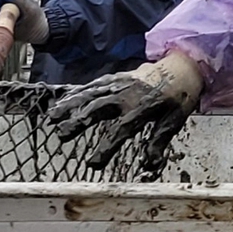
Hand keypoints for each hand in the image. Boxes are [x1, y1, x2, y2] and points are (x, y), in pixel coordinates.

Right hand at [48, 53, 205, 168]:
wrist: (181, 66)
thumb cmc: (178, 97)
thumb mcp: (174, 121)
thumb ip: (159, 142)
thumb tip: (150, 165)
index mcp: (143, 106)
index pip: (121, 130)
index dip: (107, 147)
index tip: (93, 164)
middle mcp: (126, 94)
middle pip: (98, 108)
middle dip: (79, 121)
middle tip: (62, 135)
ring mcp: (118, 83)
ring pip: (90, 94)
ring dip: (70, 105)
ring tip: (52, 117)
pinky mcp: (114, 78)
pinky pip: (92, 85)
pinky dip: (76, 93)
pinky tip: (61, 101)